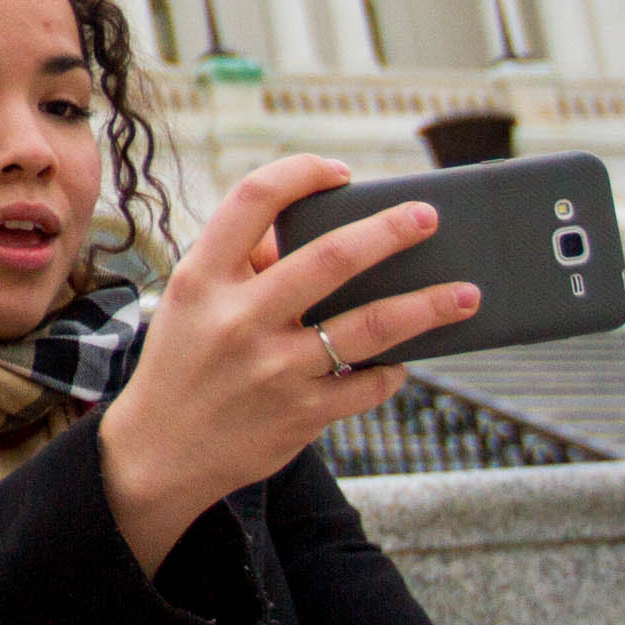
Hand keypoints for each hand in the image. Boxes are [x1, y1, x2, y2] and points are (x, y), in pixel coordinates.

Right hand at [97, 154, 478, 575]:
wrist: (157, 451)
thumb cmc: (183, 361)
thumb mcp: (191, 301)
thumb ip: (243, 262)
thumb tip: (316, 228)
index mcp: (202, 277)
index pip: (253, 199)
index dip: (302, 174)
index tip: (340, 173)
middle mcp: (239, 317)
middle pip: (330, 257)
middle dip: (390, 231)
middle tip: (430, 216)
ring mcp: (274, 369)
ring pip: (371, 327)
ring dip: (428, 306)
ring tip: (467, 293)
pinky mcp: (302, 414)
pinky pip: (369, 383)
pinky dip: (392, 369)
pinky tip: (401, 360)